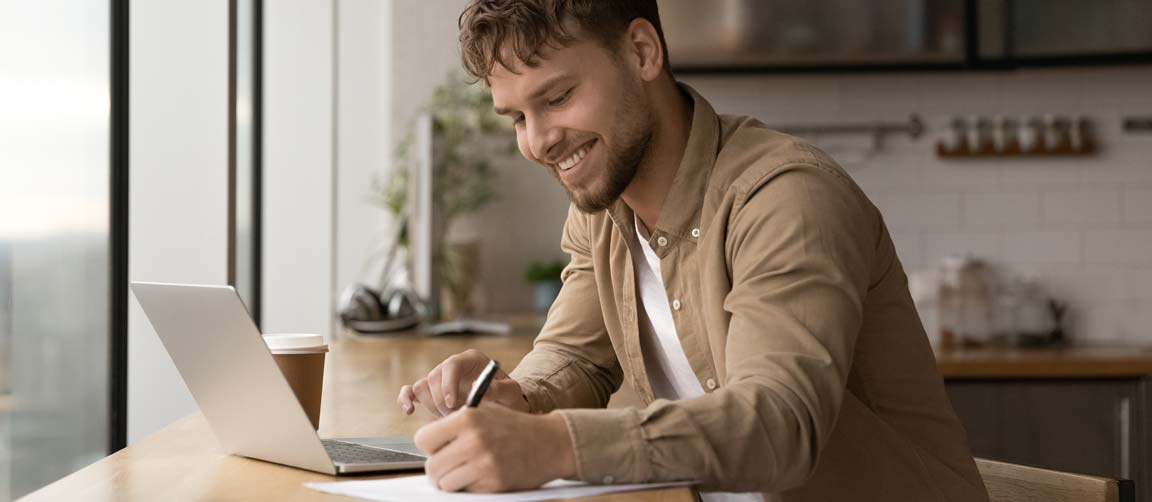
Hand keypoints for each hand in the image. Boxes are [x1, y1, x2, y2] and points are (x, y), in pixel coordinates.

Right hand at [398, 349, 529, 416]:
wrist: (502, 407)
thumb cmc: (508, 397)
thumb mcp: (511, 393)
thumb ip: (500, 389)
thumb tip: (482, 390)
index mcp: (471, 360)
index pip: (452, 364)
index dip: (448, 384)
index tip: (453, 404)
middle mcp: (452, 366)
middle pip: (434, 377)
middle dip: (442, 401)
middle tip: (456, 417)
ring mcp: (439, 379)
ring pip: (422, 387)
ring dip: (432, 406)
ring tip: (450, 417)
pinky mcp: (430, 392)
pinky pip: (411, 391)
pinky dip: (406, 399)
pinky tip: (409, 410)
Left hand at [414, 405, 576, 491]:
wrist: (551, 442)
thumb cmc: (515, 427)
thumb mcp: (485, 411)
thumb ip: (456, 422)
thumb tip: (427, 440)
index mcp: (466, 419)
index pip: (422, 439)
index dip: (430, 446)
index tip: (440, 447)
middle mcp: (472, 441)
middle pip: (431, 466)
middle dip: (439, 468)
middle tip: (452, 465)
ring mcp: (483, 464)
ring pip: (444, 483)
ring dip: (452, 481)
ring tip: (467, 471)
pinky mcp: (493, 484)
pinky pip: (465, 492)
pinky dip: (470, 488)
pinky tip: (484, 476)